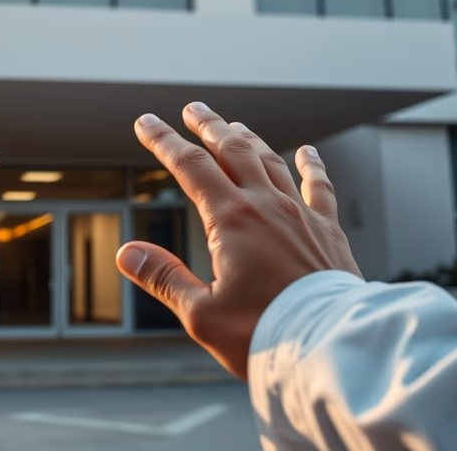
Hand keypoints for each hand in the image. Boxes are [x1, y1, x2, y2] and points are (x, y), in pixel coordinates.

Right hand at [116, 102, 359, 378]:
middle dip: (208, 126)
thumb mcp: (201, 314)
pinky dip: (312, 166)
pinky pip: (320, 187)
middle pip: (232, 151)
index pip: (190, 167)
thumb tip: (127, 253)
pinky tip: (308, 153)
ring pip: (271, 162)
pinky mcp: (328, 232)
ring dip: (249, 139)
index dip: (164, 142)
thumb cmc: (266, 335)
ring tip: (235, 126)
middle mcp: (267, 207)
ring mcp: (301, 215)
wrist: (329, 347)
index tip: (148, 122)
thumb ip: (165, 277)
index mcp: (232, 221)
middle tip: (193, 109)